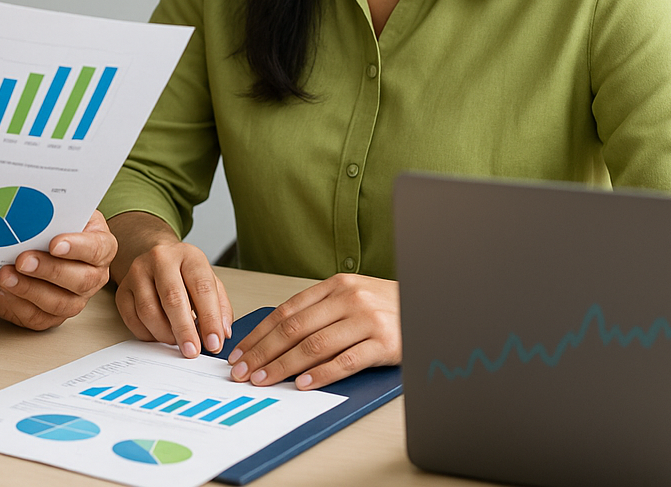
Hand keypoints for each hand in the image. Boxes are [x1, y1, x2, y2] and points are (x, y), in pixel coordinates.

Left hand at [0, 210, 117, 330]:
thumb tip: (28, 211)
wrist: (33, 244)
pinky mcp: (51, 317)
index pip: (98, 248)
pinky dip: (17, 304)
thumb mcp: (55, 212)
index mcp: (100, 246)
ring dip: (29, 289)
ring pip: (59, 303)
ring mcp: (74, 300)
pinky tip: (2, 291)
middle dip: (49, 270)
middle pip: (81, 280)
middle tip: (23, 260)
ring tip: (5, 275)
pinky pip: (37, 317)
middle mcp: (93, 276)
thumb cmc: (50, 227)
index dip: (78, 247)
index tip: (55, 244)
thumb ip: (49, 212)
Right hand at [109, 211, 232, 357]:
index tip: (214, 343)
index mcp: (188, 255)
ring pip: (149, 310)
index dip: (210, 319)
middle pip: (172, 298)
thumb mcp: (210, 282)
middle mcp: (160, 258)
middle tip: (193, 351)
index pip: (202, 287)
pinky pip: (132, 318)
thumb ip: (220, 307)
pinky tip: (159, 335)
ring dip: (165, 334)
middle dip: (185, 330)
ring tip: (177, 342)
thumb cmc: (186, 274)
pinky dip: (148, 334)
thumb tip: (222, 334)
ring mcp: (137, 272)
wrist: (157, 258)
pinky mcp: (123, 288)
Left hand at [226, 274, 399, 389]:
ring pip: (314, 346)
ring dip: (283, 366)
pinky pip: (346, 361)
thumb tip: (274, 337)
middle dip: (263, 353)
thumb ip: (318, 311)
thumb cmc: (386, 306)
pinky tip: (303, 384)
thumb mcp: (350, 298)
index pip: (286, 312)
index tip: (240, 352)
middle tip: (243, 371)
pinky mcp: (384, 343)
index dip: (259, 334)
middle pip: (294, 329)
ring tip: (264, 379)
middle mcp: (348, 299)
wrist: (429, 306)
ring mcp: (367, 320)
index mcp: (335, 286)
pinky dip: (322, 374)